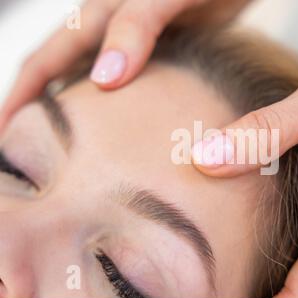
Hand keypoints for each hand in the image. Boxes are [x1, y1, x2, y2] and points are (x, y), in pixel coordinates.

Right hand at [0, 0, 250, 128]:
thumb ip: (134, 28)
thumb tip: (104, 79)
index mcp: (97, 14)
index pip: (45, 61)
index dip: (20, 98)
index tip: (5, 137)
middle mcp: (106, 29)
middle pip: (60, 75)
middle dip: (39, 112)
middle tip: (29, 154)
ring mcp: (130, 43)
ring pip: (89, 82)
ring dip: (75, 112)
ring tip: (69, 151)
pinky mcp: (155, 54)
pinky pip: (124, 86)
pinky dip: (113, 107)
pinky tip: (118, 131)